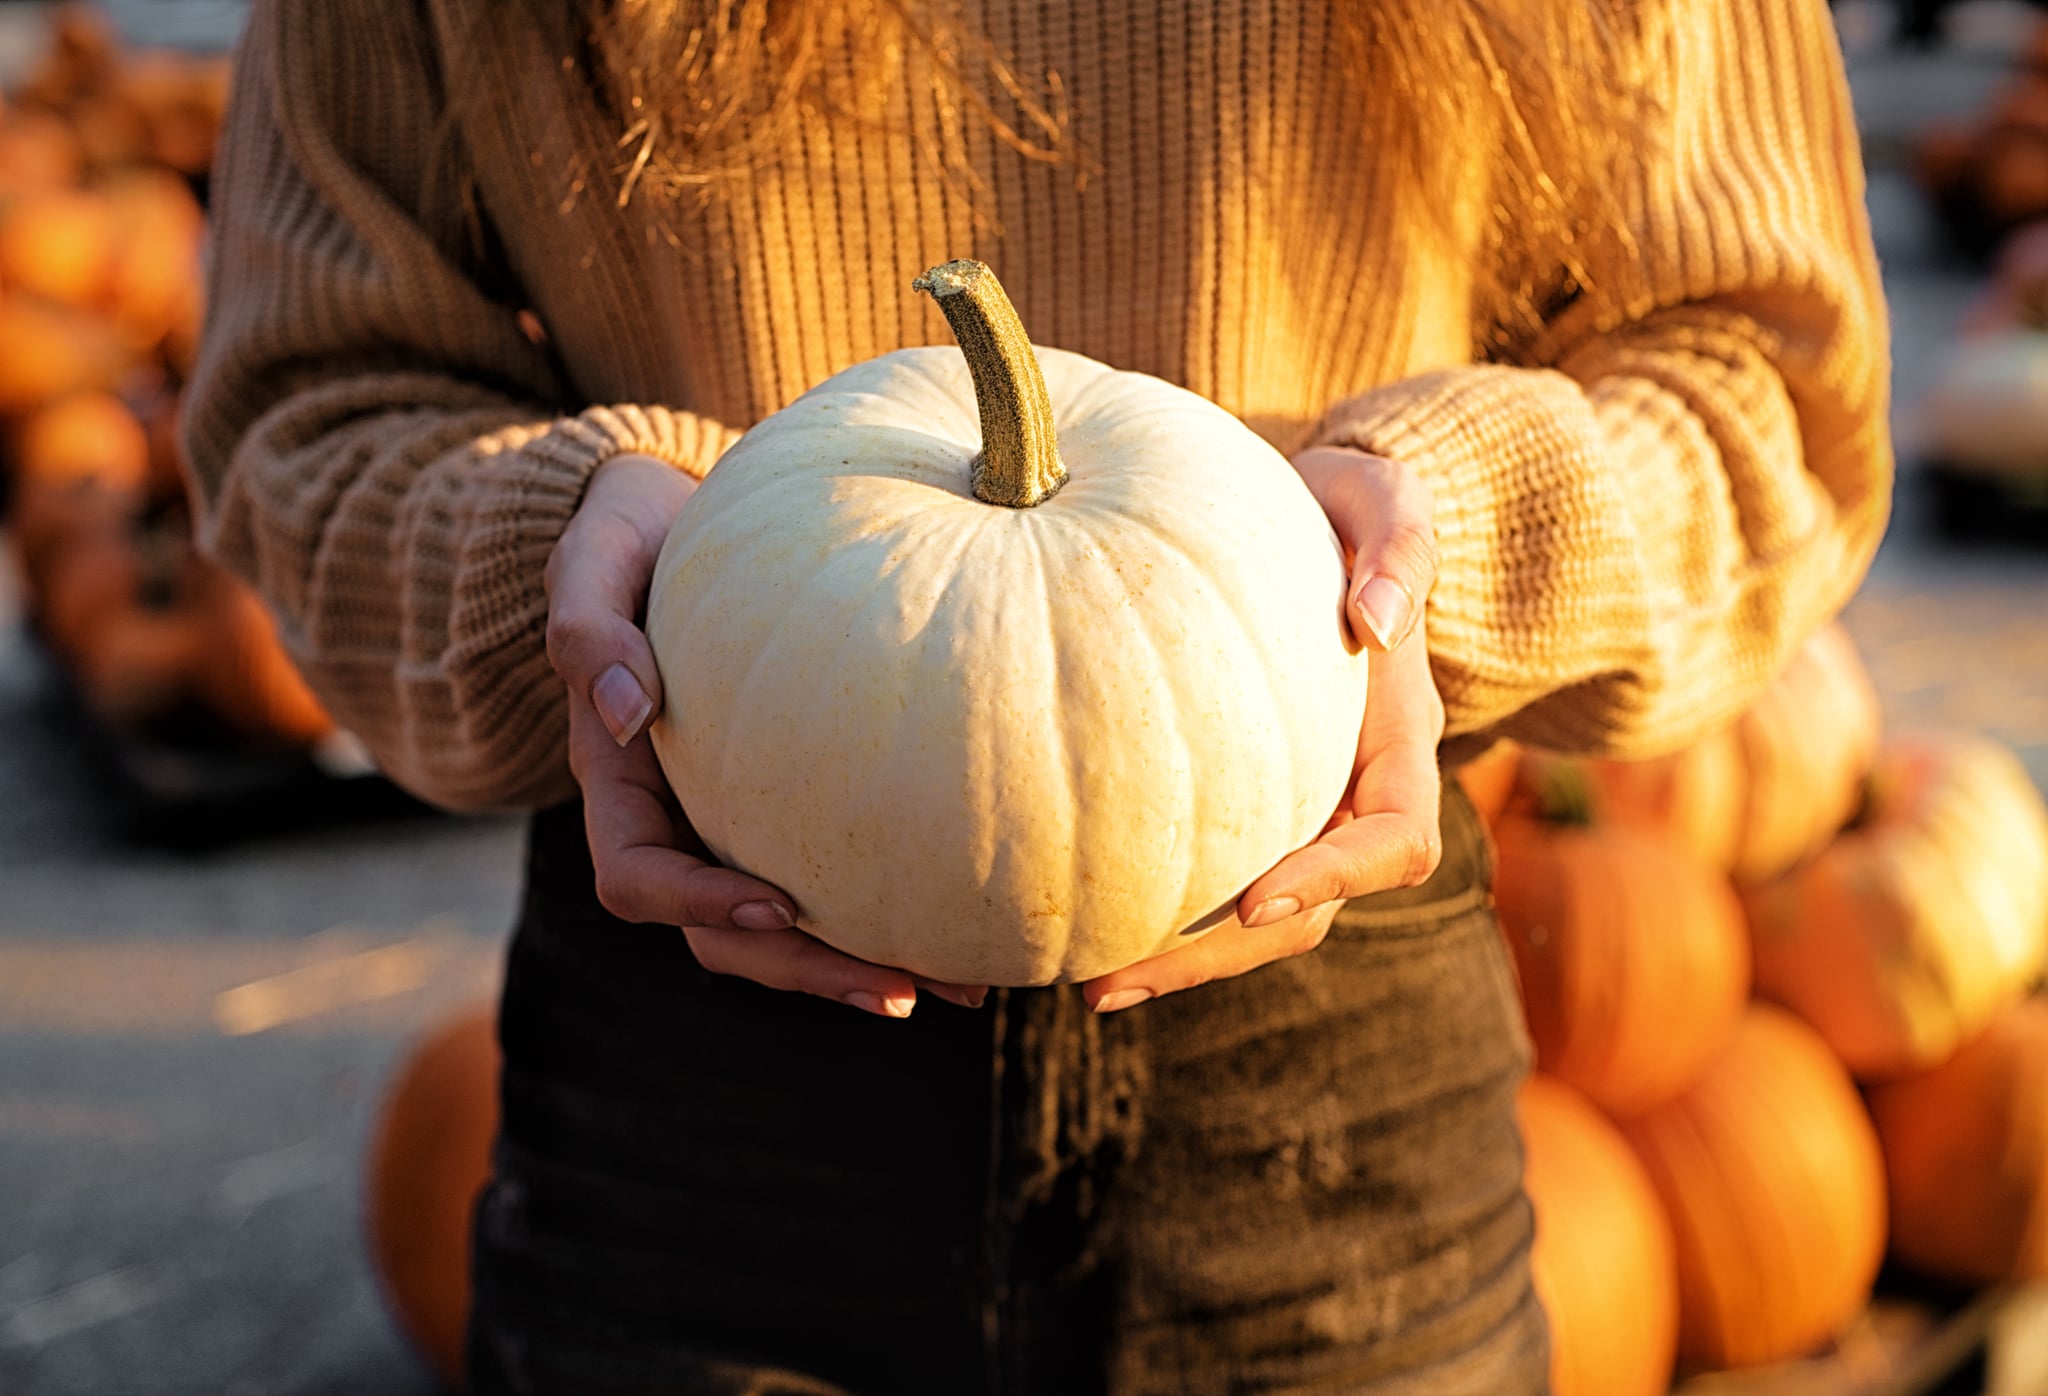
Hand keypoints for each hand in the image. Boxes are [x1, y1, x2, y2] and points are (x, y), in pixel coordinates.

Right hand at [547, 453, 982, 1016]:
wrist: (670, 516)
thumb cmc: (628, 530)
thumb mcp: (595, 555)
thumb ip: (588, 626)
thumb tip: (625, 709)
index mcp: (617, 778)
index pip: (637, 877)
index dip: (699, 906)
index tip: (778, 906)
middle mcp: (673, 818)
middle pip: (724, 934)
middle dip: (807, 969)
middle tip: (900, 990)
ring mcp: (730, 818)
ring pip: (784, 926)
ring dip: (861, 964)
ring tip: (960, 989)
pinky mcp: (787, 803)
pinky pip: (833, 872)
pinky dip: (889, 906)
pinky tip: (970, 919)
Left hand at [1082, 446, 1445, 1011]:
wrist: (1313, 520)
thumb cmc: (1349, 507)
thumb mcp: (1386, 498)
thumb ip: (1400, 545)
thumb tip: (1377, 620)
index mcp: (1399, 742)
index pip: (1394, 841)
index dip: (1334, 879)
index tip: (1256, 898)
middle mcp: (1350, 794)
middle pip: (1307, 913)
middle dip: (1220, 955)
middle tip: (1118, 978)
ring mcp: (1294, 808)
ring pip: (1251, 917)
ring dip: (1175, 959)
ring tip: (1084, 982)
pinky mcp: (1238, 804)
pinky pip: (1204, 872)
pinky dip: (1150, 907)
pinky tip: (1072, 917)